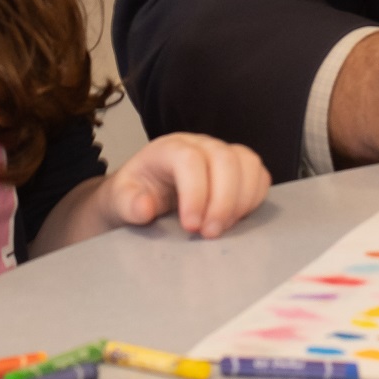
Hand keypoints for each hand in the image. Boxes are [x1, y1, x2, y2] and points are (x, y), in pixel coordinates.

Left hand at [101, 134, 269, 238]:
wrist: (143, 193)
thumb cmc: (134, 195)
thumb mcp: (119, 200)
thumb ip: (127, 204)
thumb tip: (144, 207)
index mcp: (168, 149)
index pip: (190, 160)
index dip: (195, 193)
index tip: (191, 226)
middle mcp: (199, 145)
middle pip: (225, 159)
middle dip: (223, 200)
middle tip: (210, 234)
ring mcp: (222, 154)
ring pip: (247, 163)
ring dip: (242, 200)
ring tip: (224, 228)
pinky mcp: (238, 169)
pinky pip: (259, 175)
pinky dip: (254, 198)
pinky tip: (237, 220)